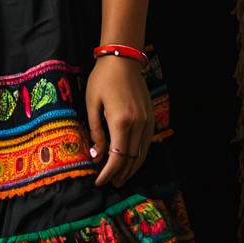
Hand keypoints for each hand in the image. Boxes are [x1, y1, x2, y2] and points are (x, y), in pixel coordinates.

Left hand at [85, 56, 153, 187]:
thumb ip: (96, 132)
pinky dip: (138, 156)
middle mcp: (138, 125)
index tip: (98, 181)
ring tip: (119, 177)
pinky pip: (146, 143)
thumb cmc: (102, 78)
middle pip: (130, 160)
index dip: (108, 173)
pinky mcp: (151, 117)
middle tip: (108, 183)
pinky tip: (130, 160)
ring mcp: (147, 121)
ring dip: (131, 168)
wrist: (123, 58)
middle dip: (119, 174)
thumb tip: (96, 157)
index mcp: (121, 122)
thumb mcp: (92, 104)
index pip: (117, 158)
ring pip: (141, 154)